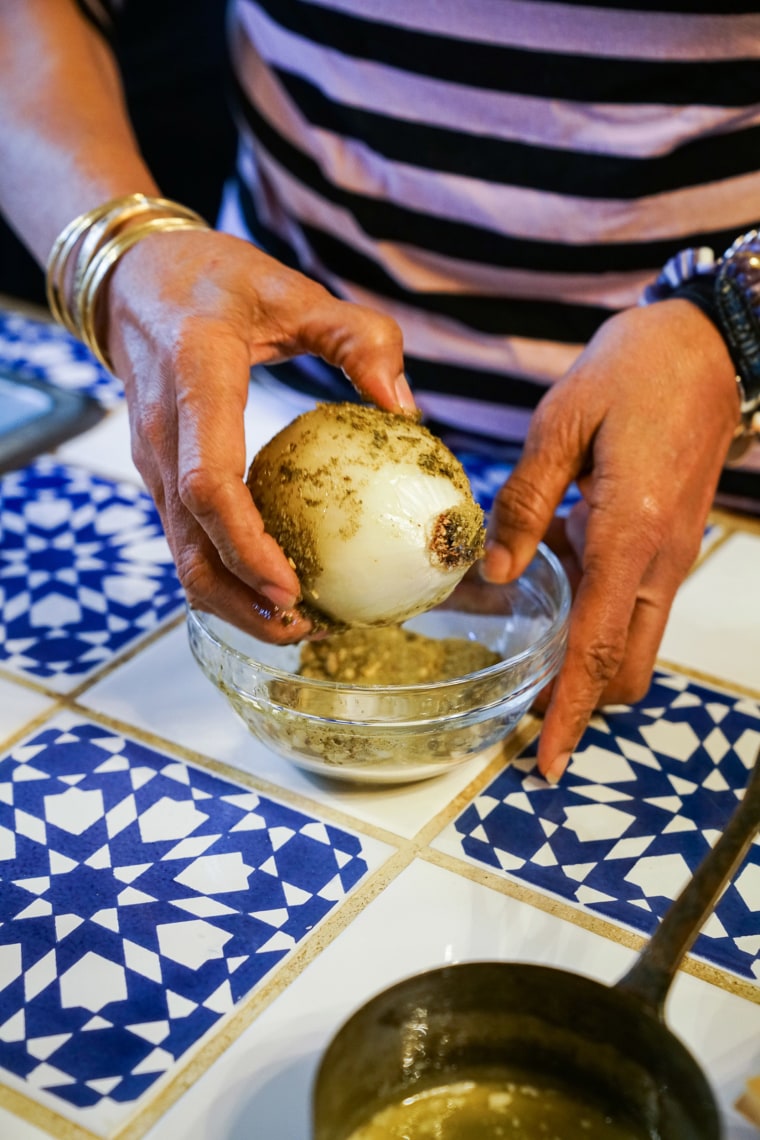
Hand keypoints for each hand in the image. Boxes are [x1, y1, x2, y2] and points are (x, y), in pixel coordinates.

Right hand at [103, 227, 415, 641]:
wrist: (133, 281)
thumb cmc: (217, 280)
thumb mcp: (293, 289)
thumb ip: (358, 338)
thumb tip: (407, 409)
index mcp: (193, 381)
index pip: (208, 482)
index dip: (244, 543)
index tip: (289, 585)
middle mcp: (161, 434)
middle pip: (188, 543)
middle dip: (240, 599)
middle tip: (304, 630)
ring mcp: (152, 461)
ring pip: (180, 553)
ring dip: (232, 600)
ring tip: (297, 626)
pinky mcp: (159, 476)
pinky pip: (186, 539)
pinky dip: (226, 574)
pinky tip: (276, 586)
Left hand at [482, 299, 739, 781]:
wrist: (707, 346)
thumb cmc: (632, 373)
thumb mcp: (560, 424)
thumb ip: (524, 502)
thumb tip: (495, 572)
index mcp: (628, 534)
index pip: (595, 648)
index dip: (569, 711)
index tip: (546, 762)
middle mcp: (657, 561)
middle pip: (625, 667)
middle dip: (582, 701)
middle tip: (524, 709)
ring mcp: (669, 555)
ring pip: (633, 641)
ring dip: (587, 660)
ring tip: (526, 649)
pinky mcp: (668, 542)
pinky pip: (633, 603)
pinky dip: (596, 615)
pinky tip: (552, 578)